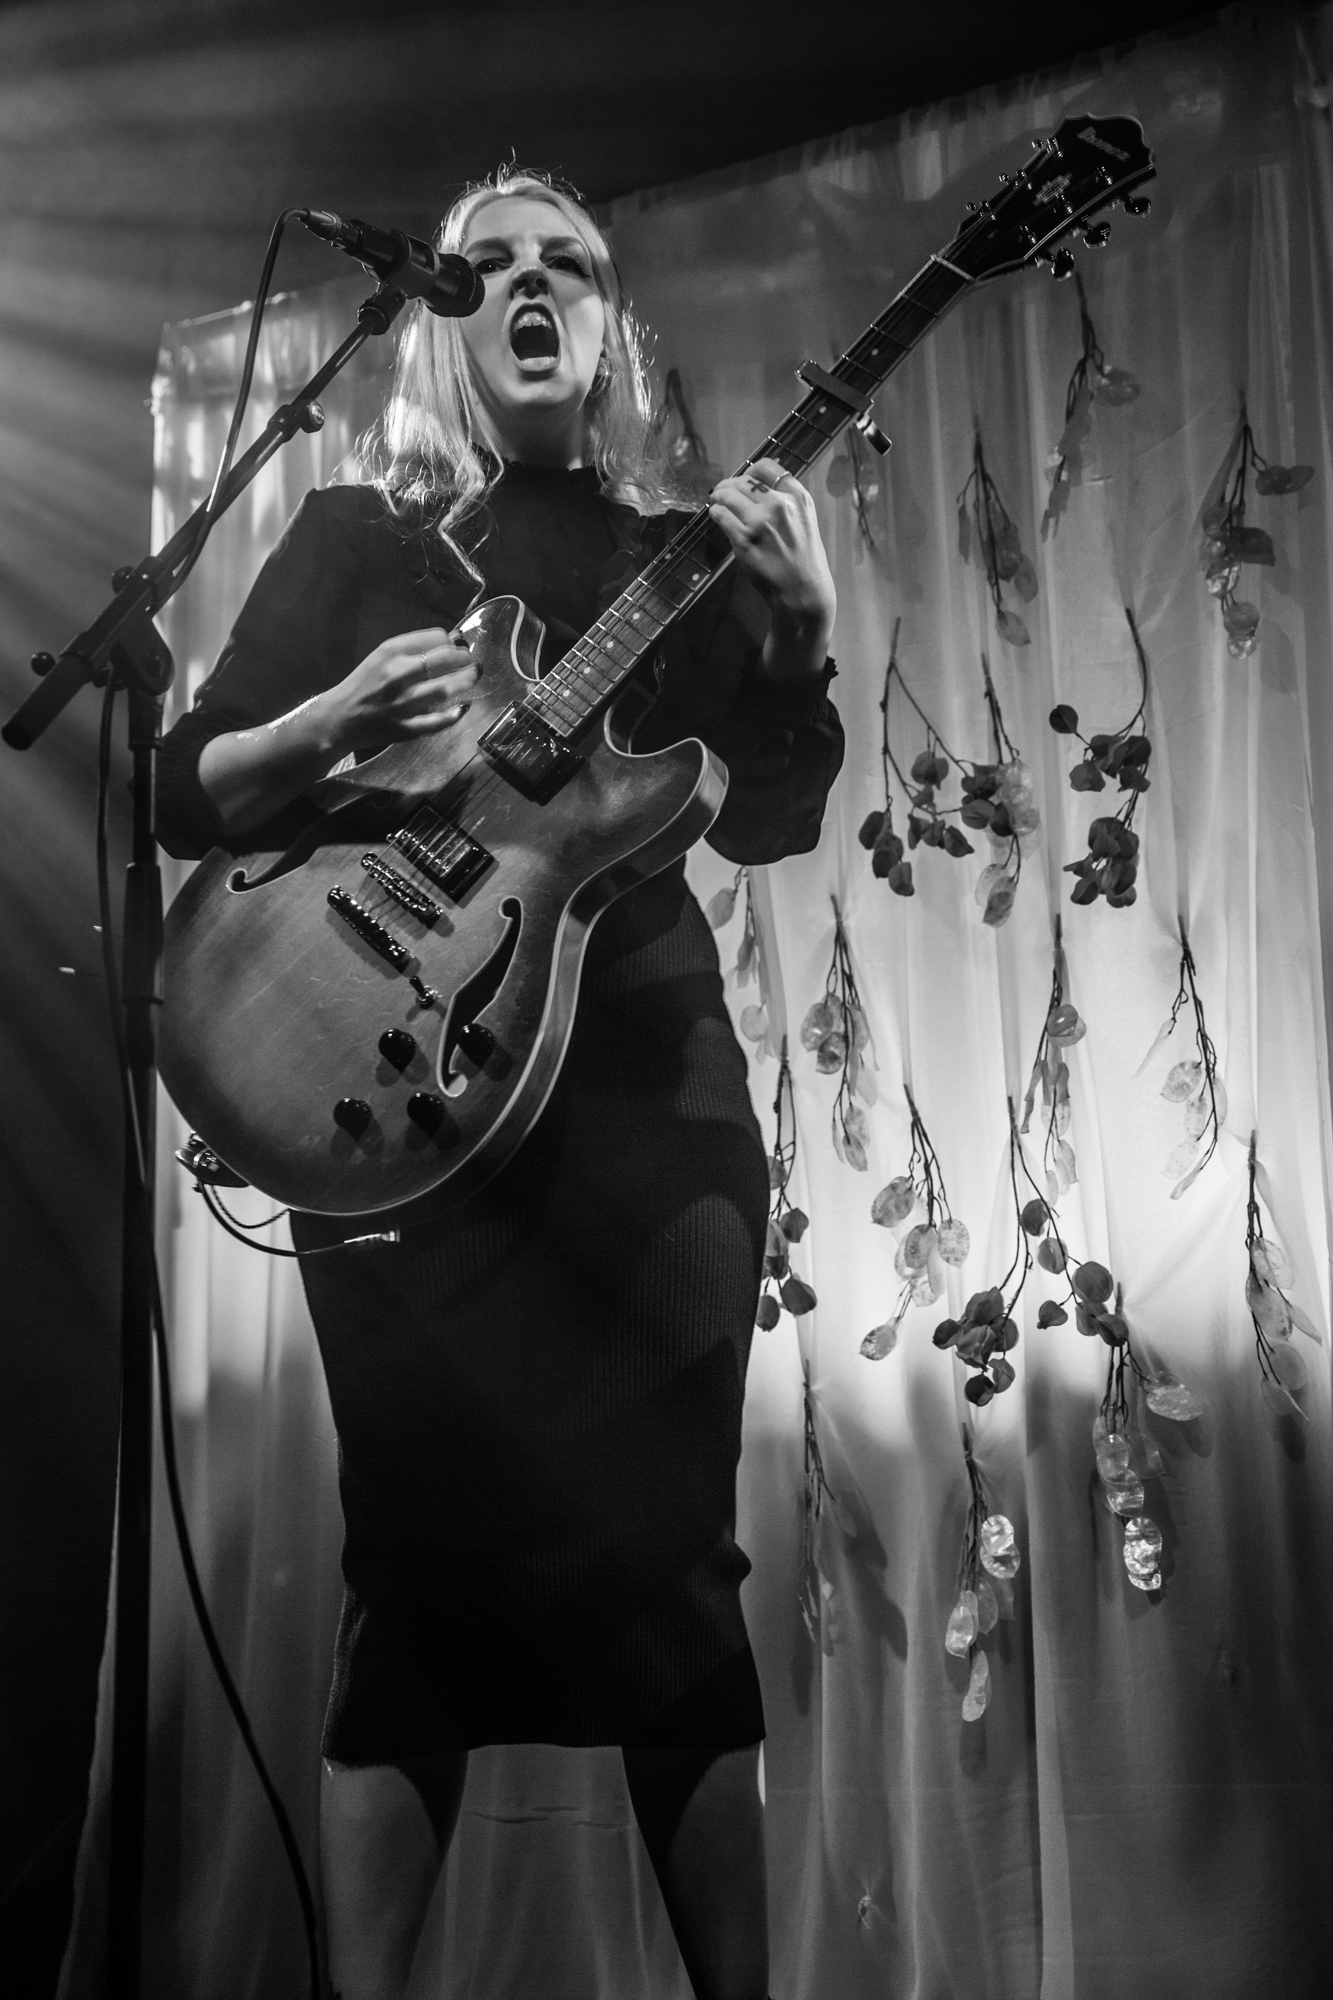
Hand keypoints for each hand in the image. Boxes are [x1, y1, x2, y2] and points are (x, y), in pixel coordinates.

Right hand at [321, 627, 478, 755]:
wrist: (340, 718)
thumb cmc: (365, 684)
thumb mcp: (382, 656)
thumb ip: (414, 648)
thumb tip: (452, 641)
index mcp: (390, 652)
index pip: (435, 638)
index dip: (452, 641)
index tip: (457, 647)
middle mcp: (396, 675)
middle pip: (444, 660)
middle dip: (464, 658)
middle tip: (471, 661)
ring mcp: (401, 704)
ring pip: (443, 689)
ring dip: (465, 682)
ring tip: (473, 677)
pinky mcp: (405, 728)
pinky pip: (436, 722)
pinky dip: (453, 715)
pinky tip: (462, 708)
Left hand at [708, 459, 835, 674]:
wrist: (803, 591)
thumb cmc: (803, 558)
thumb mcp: (804, 520)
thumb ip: (786, 501)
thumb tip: (757, 485)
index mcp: (798, 497)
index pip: (767, 467)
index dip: (750, 471)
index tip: (744, 479)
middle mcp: (780, 504)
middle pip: (744, 480)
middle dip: (729, 485)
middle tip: (722, 492)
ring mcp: (760, 522)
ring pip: (728, 495)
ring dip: (718, 496)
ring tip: (716, 502)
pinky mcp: (744, 540)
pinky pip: (721, 515)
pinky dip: (715, 513)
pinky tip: (717, 516)